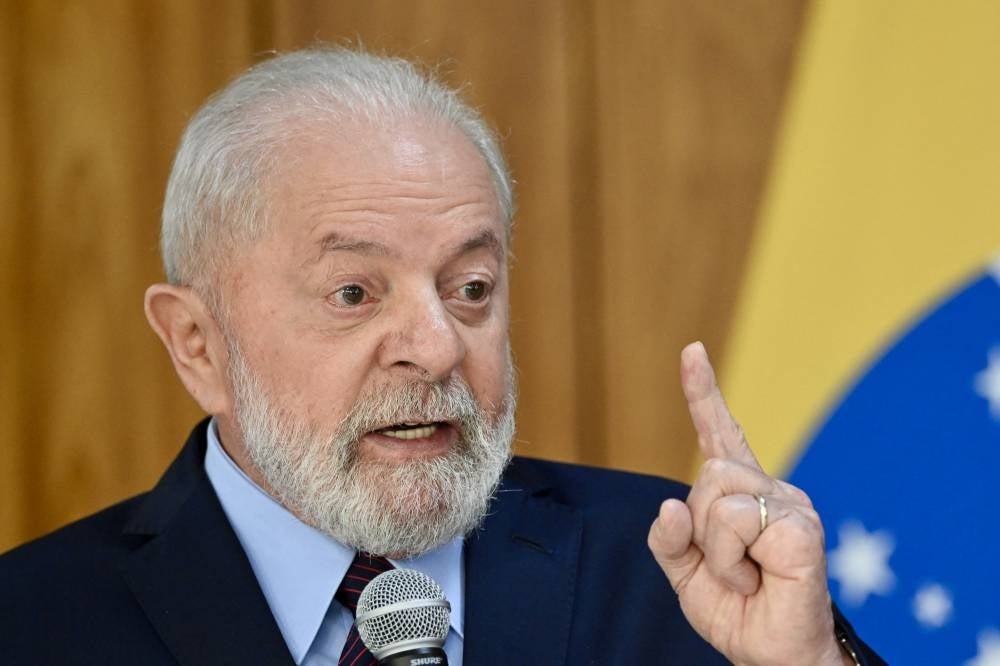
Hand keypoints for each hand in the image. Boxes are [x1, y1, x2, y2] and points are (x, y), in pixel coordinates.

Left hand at [647, 342, 846, 665]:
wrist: (770, 654)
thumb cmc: (737, 610)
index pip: (720, 434)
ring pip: (718, 497)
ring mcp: (791, 504)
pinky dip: (733, 562)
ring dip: (716, 550)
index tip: (692, 351)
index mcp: (741, 494)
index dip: (703, 393)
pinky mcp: (802, 526)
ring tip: (744, 576)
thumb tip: (669, 504)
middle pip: (708, 472)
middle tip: (728, 567)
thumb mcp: (685, 573)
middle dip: (699, 527)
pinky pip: (740, 522)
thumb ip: (669, 538)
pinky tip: (759, 579)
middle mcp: (770, 488)